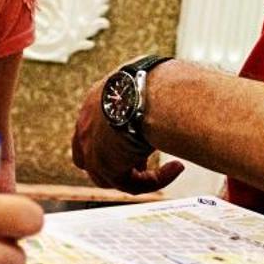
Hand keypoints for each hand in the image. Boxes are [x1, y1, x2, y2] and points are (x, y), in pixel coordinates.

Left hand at [71, 75, 184, 192]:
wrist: (148, 90)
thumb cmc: (152, 79)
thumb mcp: (143, 82)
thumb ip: (145, 94)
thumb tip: (166, 90)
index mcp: (94, 102)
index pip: (91, 130)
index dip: (111, 141)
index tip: (134, 142)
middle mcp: (87, 126)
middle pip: (91, 158)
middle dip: (117, 163)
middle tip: (143, 162)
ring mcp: (92, 149)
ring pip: (112, 176)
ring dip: (138, 175)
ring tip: (166, 167)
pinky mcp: (107, 167)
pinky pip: (133, 184)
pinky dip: (156, 180)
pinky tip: (176, 168)